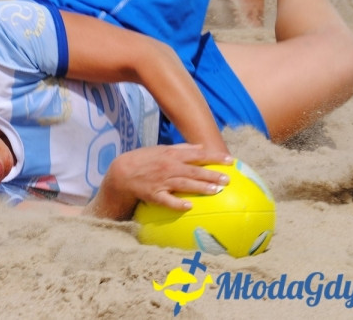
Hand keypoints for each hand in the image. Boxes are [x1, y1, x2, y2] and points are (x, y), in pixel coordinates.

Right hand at [87, 144, 232, 218]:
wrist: (122, 172)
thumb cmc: (145, 159)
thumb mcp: (162, 149)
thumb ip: (182, 148)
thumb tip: (201, 147)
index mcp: (172, 155)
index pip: (197, 155)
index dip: (214, 157)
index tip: (231, 161)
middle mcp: (169, 167)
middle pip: (194, 171)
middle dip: (211, 174)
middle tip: (228, 180)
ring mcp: (162, 181)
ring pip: (184, 184)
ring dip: (200, 187)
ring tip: (216, 191)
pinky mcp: (154, 194)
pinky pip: (167, 200)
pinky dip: (177, 203)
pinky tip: (189, 206)